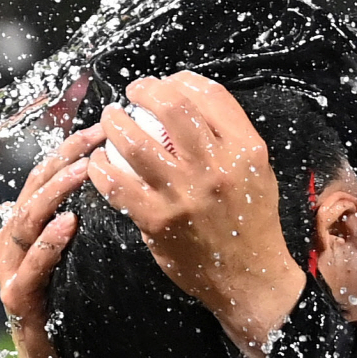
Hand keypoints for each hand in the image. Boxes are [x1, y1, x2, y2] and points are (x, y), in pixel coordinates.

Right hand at [0, 123, 104, 357]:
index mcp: (34, 231)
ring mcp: (13, 271)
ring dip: (54, 193)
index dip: (72, 151)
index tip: (102, 128)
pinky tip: (69, 223)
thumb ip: (101, 233)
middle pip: (35, 190)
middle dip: (63, 160)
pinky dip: (49, 243)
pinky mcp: (19, 301)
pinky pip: (32, 266)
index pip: (50, 180)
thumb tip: (138, 196)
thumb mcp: (95, 266)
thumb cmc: (84, 316)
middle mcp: (17, 244)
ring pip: (27, 220)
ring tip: (82, 171)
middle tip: (93, 139)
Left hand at [87, 71, 305, 357]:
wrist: (252, 278)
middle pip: (171, 106)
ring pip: (135, 141)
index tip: (166, 84)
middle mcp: (215, 168)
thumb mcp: (258, 174)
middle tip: (133, 94)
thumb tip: (186, 106)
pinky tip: (98, 163)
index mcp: (245, 151)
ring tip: (111, 121)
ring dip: (114, 123)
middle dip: (144, 89)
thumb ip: (229, 140)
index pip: (209, 94)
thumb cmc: (252, 224)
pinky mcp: (158, 220)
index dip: (180, 79)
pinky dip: (100, 167)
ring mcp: (184, 194)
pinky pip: (115, 183)